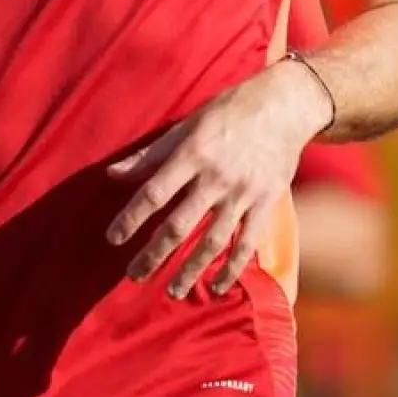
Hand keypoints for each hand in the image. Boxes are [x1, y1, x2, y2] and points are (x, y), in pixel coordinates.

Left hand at [105, 60, 329, 298]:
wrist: (285, 104)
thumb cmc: (230, 110)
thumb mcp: (188, 124)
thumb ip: (152, 154)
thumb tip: (112, 174)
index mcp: (192, 153)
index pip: (154, 193)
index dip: (131, 218)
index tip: (113, 238)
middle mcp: (216, 177)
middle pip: (178, 225)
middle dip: (153, 254)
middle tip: (134, 275)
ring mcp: (243, 193)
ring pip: (212, 242)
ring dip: (189, 270)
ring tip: (172, 291)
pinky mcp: (266, 202)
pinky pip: (247, 243)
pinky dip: (232, 268)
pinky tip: (217, 286)